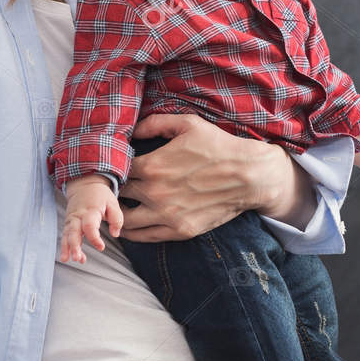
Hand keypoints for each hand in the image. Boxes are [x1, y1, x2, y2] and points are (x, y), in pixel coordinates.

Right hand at [60, 175, 121, 262]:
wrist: (84, 184)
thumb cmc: (100, 195)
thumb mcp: (113, 203)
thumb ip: (116, 218)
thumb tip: (115, 234)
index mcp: (90, 210)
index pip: (89, 226)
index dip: (94, 238)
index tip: (101, 247)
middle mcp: (78, 216)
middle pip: (74, 231)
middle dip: (74, 245)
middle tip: (78, 258)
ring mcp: (71, 219)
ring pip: (67, 234)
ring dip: (67, 248)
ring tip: (67, 259)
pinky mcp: (68, 223)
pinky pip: (65, 235)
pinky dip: (65, 246)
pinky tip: (65, 257)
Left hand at [119, 114, 304, 240]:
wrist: (249, 176)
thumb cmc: (218, 146)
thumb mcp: (187, 124)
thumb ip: (155, 123)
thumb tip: (132, 128)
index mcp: (152, 166)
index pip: (115, 172)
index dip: (111, 170)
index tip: (111, 168)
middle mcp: (154, 193)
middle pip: (116, 198)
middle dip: (111, 192)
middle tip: (110, 189)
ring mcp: (166, 215)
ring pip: (125, 221)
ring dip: (117, 214)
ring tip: (117, 208)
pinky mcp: (179, 231)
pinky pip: (144, 237)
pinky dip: (133, 232)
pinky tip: (130, 224)